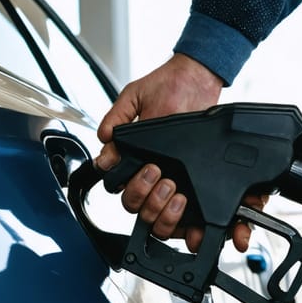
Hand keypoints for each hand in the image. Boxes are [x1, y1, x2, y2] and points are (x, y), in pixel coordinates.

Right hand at [96, 53, 258, 251]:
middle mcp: (150, 174)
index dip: (130, 188)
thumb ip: (116, 117)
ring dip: (162, 210)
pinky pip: (186, 216)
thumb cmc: (166, 87)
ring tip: (174, 187)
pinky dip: (185, 221)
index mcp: (133, 158)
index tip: (145, 170)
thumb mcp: (135, 97)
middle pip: (137, 208)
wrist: (197, 81)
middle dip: (145, 197)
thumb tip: (104, 139)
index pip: (121, 188)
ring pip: (157, 218)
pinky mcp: (193, 185)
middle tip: (158, 174)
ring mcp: (172, 181)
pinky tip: (187, 203)